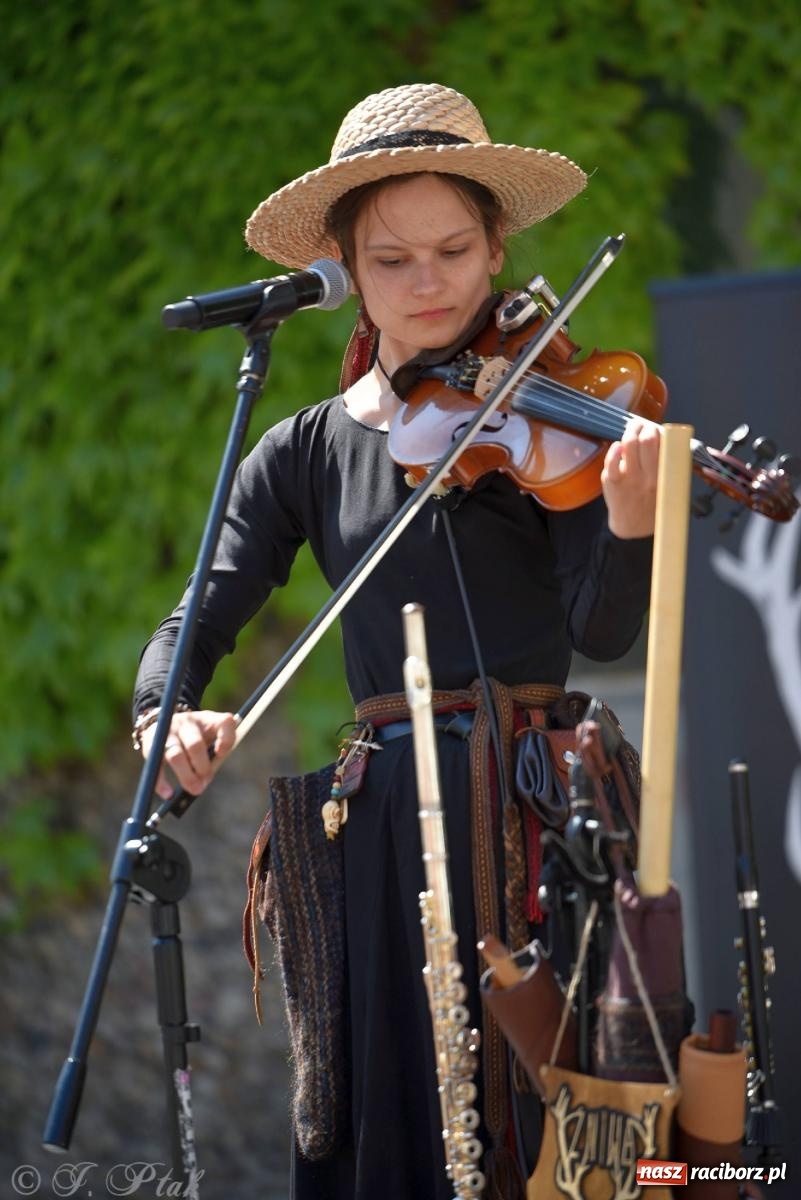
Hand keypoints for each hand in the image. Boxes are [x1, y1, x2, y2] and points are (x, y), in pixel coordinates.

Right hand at [140, 709, 235, 799]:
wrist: (164, 721)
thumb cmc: (196, 736)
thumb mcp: (210, 737)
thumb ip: (214, 755)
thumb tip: (203, 782)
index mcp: (208, 719)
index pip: (224, 723)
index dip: (226, 739)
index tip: (221, 753)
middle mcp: (188, 722)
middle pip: (195, 744)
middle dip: (202, 767)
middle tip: (205, 782)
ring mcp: (168, 731)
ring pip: (175, 755)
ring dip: (186, 775)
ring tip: (195, 790)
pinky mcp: (151, 742)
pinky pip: (155, 764)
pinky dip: (161, 782)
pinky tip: (168, 794)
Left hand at [601, 418, 660, 537]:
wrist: (634, 527)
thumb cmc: (653, 503)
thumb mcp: (670, 487)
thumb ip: (671, 466)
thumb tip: (668, 439)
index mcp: (665, 477)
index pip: (665, 446)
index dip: (660, 432)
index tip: (658, 430)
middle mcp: (648, 477)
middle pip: (646, 440)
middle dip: (645, 427)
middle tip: (643, 426)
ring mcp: (629, 478)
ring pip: (629, 445)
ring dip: (630, 432)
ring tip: (633, 430)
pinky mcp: (612, 482)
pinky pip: (611, 461)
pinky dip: (614, 449)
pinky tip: (619, 446)